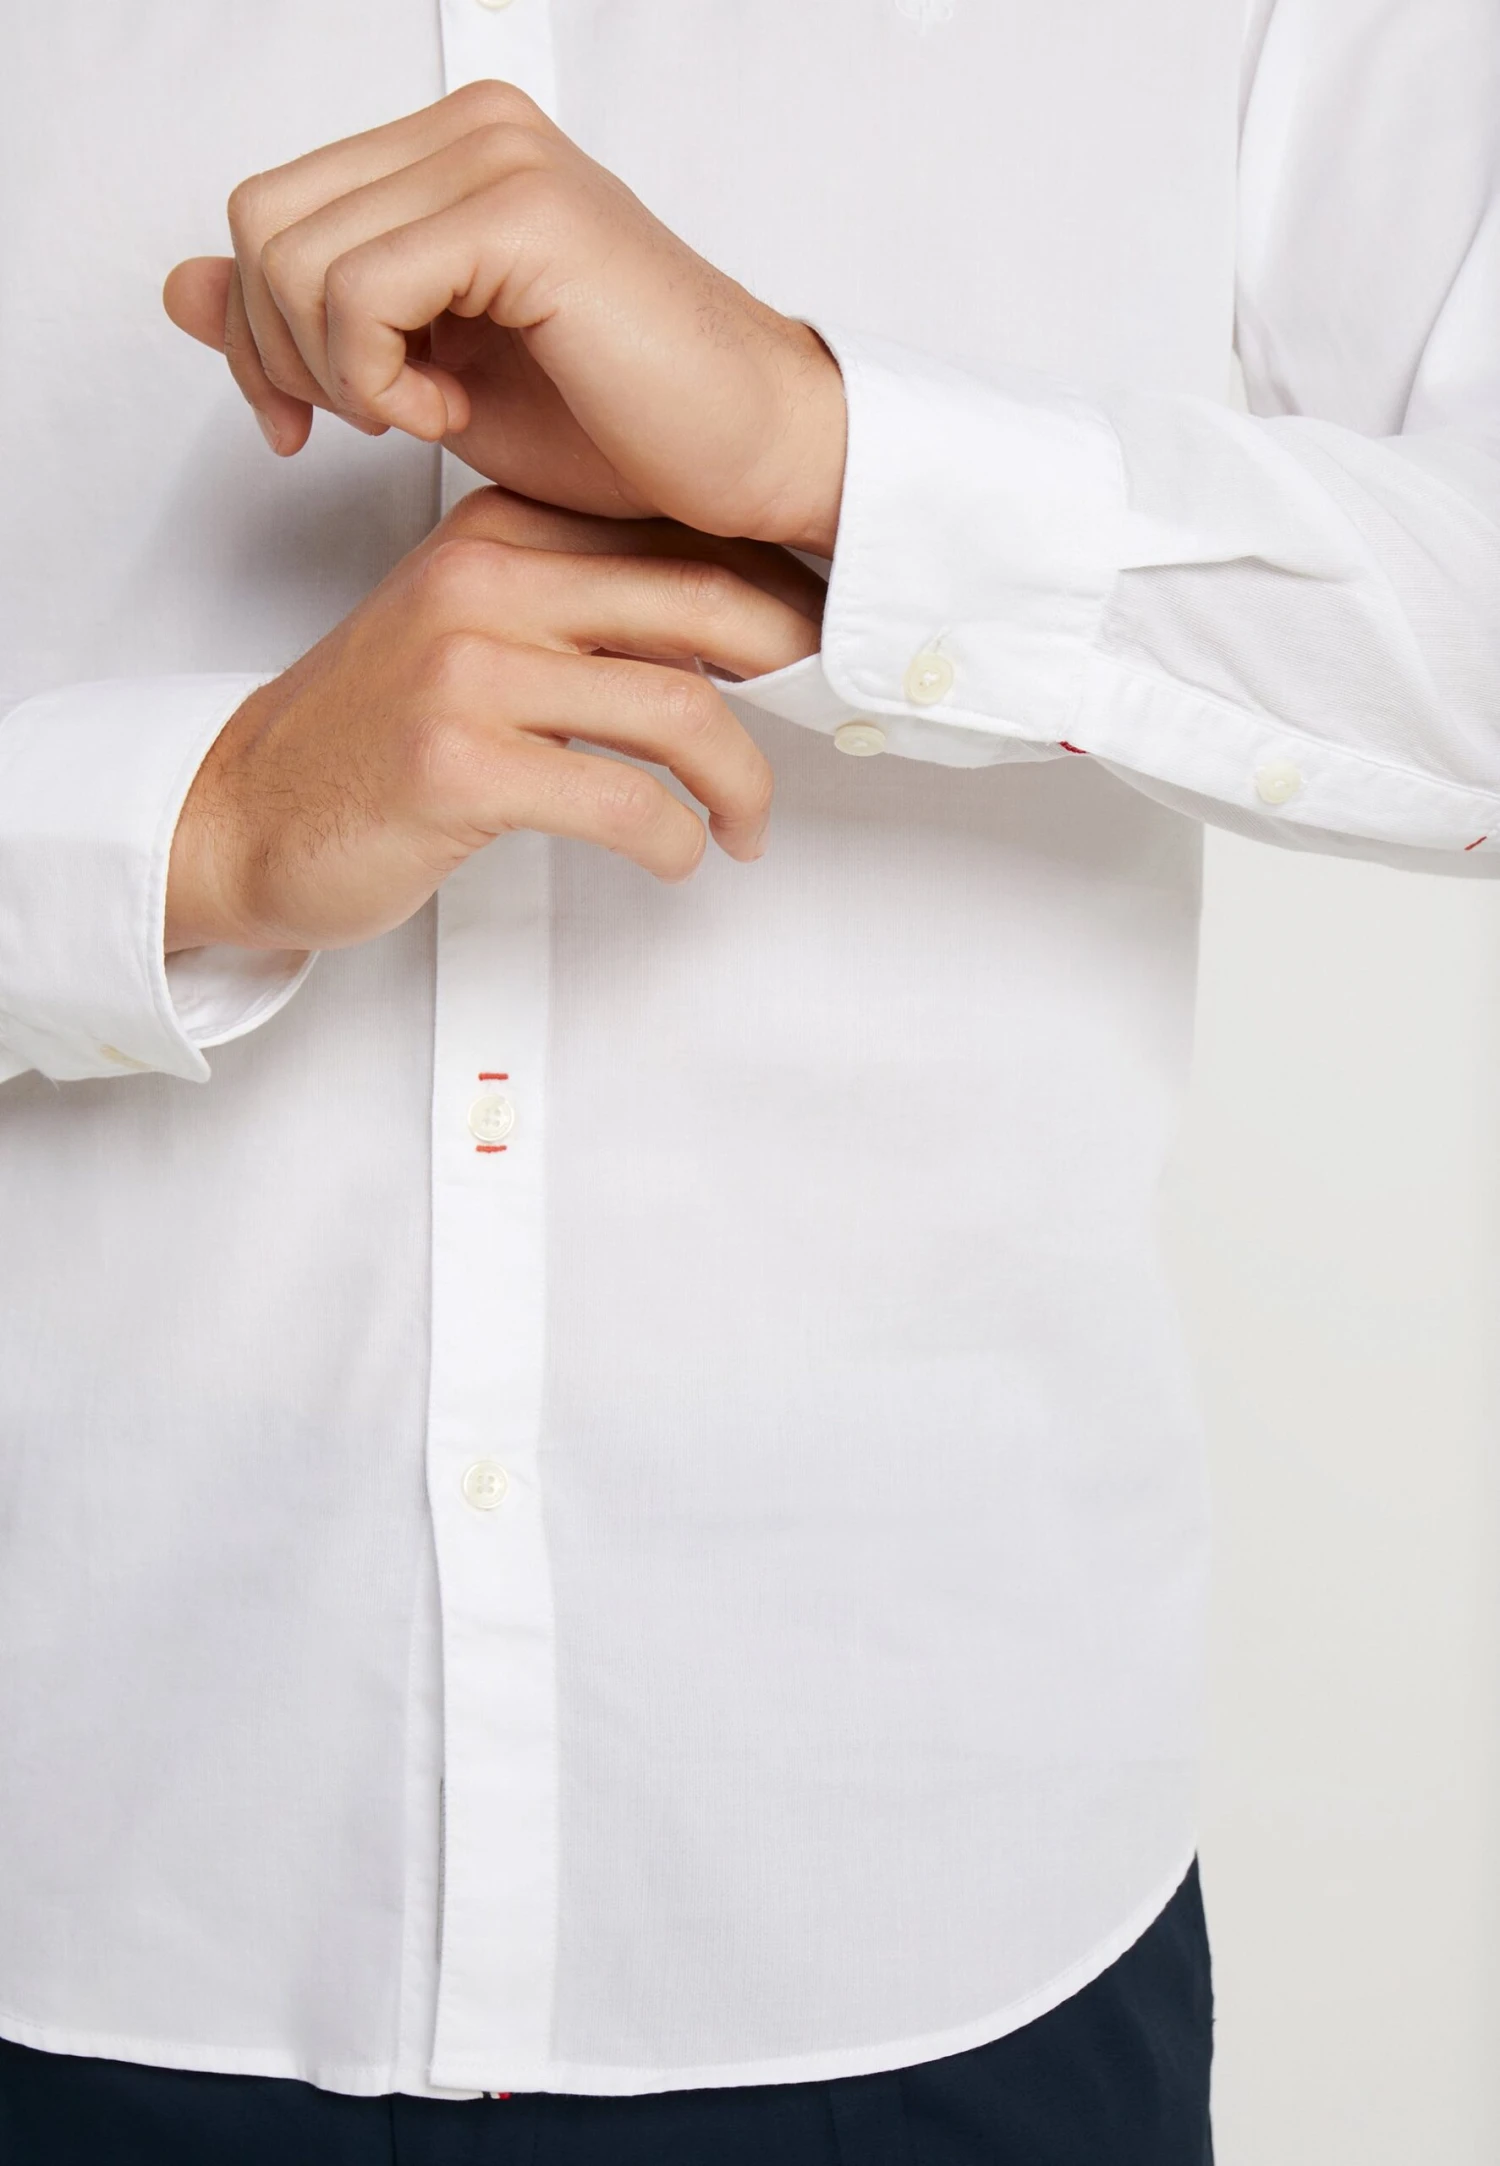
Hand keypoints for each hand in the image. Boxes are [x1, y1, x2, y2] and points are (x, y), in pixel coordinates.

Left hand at [163, 84, 847, 553]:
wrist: (747, 457)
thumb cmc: (620, 427)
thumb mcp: (425, 380)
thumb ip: (305, 323)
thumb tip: (178, 288)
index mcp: (450, 154)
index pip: (268, 211)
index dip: (257, 332)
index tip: (306, 423)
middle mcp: (471, 130)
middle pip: (260, 223)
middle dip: (281, 353)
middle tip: (369, 422)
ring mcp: (496, 158)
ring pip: (293, 256)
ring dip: (339, 373)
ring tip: (432, 416)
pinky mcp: (520, 212)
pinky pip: (357, 293)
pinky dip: (377, 380)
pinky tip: (451, 415)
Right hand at [164, 489, 822, 955]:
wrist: (242, 812)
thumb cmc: (369, 737)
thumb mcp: (466, 631)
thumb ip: (573, 609)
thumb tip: (716, 629)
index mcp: (497, 533)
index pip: (671, 538)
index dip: (769, 589)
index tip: (817, 637)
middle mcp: (485, 581)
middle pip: (699, 601)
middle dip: (791, 662)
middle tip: (825, 709)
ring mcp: (468, 671)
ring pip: (678, 709)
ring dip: (743, 782)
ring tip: (747, 825)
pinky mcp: (460, 766)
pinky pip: (623, 800)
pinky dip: (675, 840)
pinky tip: (679, 857)